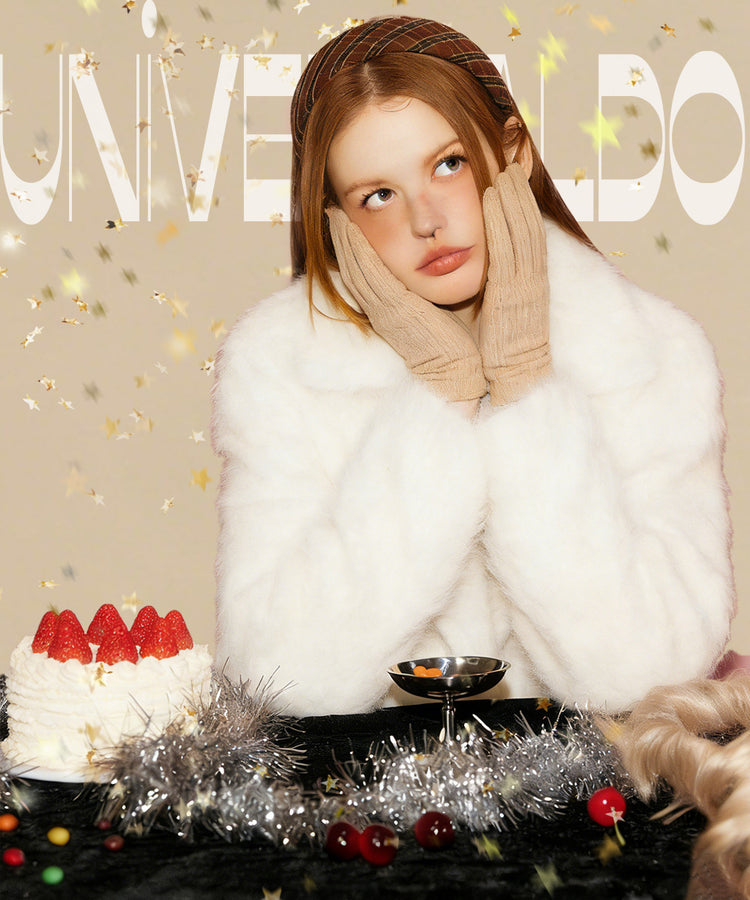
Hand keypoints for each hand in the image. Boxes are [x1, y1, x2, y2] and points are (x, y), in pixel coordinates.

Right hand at [327, 207, 485, 402]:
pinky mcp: (392, 309)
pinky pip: (370, 274)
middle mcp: (381, 308)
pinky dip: (359, 251)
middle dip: (343, 239)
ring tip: (337, 214)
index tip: (348, 223)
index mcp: (390, 308)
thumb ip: (425, 293)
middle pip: (354, 267)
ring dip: (345, 240)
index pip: (367, 272)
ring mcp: (384, 309)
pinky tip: (352, 230)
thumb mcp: (434, 311)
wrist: (456, 371)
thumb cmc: (453, 344)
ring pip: (357, 268)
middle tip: (333, 211)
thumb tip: (430, 270)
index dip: (354, 248)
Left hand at [479, 162, 551, 404]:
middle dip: (517, 188)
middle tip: (508, 153)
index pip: (517, 233)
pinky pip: (515, 246)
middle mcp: (525, 279)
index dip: (514, 203)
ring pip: (521, 227)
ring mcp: (525, 284)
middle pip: (523, 222)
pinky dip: (509, 216)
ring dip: (513, 193)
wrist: (497, 383)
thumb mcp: (484, 311)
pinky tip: (498, 192)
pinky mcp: (519, 293)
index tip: (504, 172)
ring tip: (503, 162)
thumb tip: (461, 262)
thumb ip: (480, 285)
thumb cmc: (485, 351)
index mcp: (517, 283)